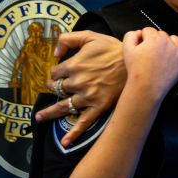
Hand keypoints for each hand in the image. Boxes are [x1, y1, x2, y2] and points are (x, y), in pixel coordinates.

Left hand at [40, 31, 126, 145]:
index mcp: (74, 65)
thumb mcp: (90, 36)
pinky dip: (73, 133)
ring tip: (40, 116)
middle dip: (53, 87)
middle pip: (58, 89)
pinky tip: (65, 142)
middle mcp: (78, 83)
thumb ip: (68, 39)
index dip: (56, 72)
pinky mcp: (99, 107)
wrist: (137, 64)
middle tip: (52, 87)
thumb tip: (55, 53)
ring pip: (64, 106)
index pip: (55, 73)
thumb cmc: (114, 49)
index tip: (59, 72)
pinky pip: (83, 122)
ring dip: (50, 112)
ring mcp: (88, 97)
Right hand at [122, 27, 177, 100]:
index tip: (140, 47)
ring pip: (174, 39)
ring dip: (168, 42)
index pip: (148, 30)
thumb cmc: (136, 69)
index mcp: (153, 38)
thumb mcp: (126, 49)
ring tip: (162, 53)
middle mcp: (167, 41)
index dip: (143, 38)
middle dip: (154, 40)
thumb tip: (139, 32)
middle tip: (150, 53)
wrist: (147, 88)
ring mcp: (177, 50)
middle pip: (161, 34)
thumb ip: (131, 35)